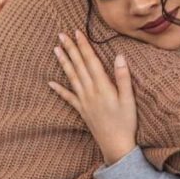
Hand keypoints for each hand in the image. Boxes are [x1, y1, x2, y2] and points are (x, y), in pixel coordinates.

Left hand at [49, 30, 136, 164]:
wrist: (115, 145)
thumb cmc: (126, 122)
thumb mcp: (129, 99)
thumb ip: (123, 77)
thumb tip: (120, 56)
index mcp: (102, 87)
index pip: (91, 61)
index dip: (84, 46)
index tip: (77, 32)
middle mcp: (90, 91)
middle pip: (78, 66)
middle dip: (70, 49)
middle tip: (61, 35)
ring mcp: (83, 101)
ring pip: (71, 77)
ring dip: (63, 62)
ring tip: (56, 49)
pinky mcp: (81, 110)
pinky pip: (68, 97)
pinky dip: (58, 89)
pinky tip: (50, 82)